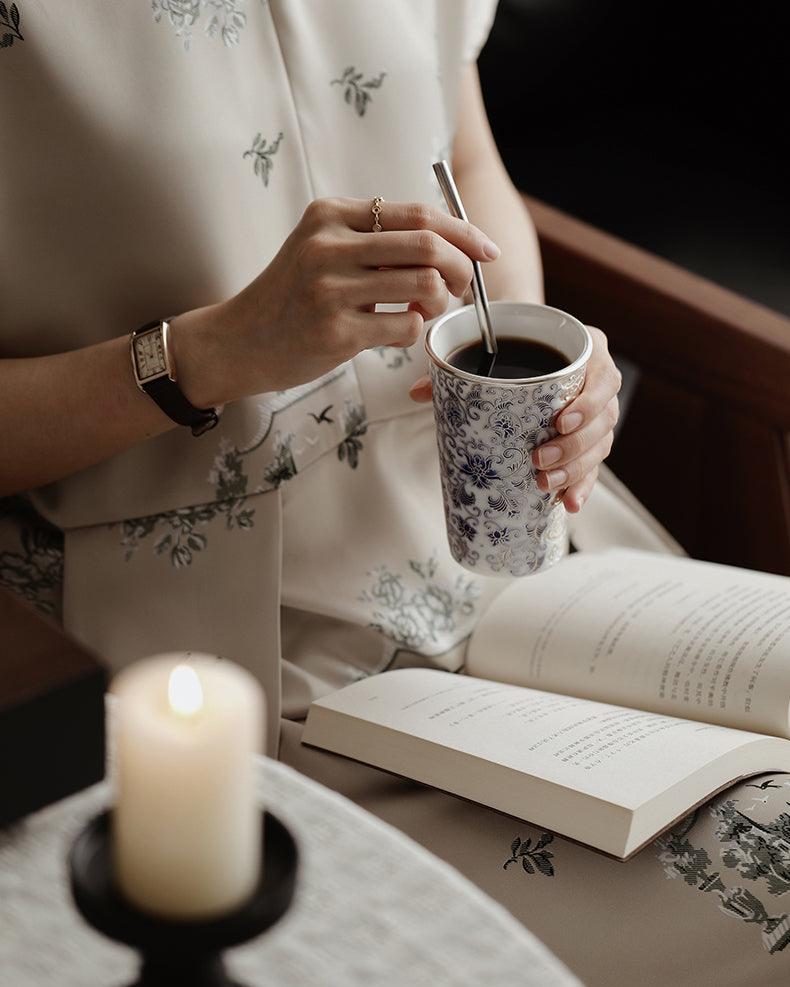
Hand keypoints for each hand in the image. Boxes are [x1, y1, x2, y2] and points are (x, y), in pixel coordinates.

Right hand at [172, 197, 499, 406]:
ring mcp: (330, 289)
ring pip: (423, 286)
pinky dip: (416, 331)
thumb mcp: (321, 249)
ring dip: (440, 303)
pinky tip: (399, 333)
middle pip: (426, 245)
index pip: (416, 213)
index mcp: (330, 214)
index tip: (486, 251)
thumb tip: (449, 243)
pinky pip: (406, 327)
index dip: (463, 231)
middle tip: (463, 287)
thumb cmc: (290, 297)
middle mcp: (328, 245)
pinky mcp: (335, 332)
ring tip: (427, 311)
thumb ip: (374, 239)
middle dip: (460, 268)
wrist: (238, 341)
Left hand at [409, 326, 620, 513]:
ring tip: (544, 484)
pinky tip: (569, 504)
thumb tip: (418, 392)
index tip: (559, 421)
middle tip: (538, 460)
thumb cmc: (509, 350)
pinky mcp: (589, 443)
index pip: (603, 378)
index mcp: (587, 353)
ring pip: (599, 446)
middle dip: (573, 446)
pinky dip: (581, 487)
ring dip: (575, 470)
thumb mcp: (487, 353)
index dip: (588, 403)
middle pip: (602, 420)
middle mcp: (598, 384)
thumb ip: (455, 369)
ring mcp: (597, 416)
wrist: (520, 351)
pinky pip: (593, 467)